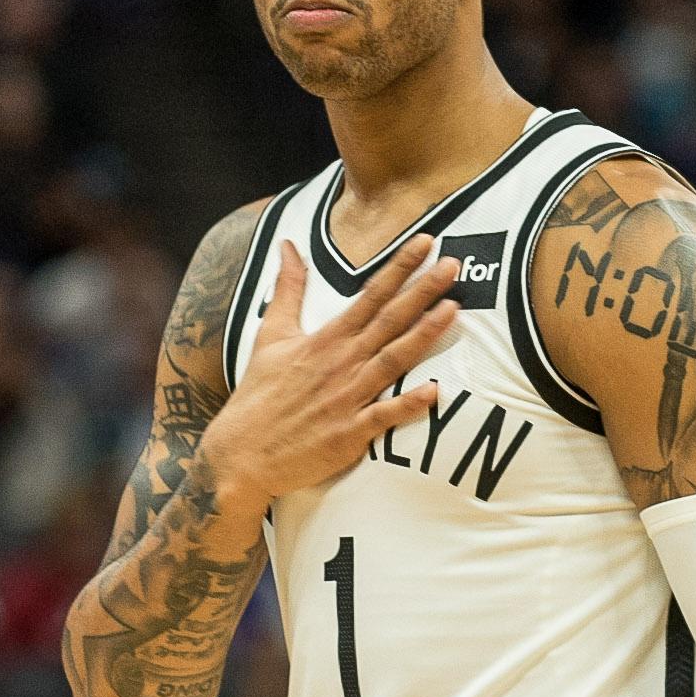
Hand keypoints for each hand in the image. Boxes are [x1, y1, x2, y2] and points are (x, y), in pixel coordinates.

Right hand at [201, 233, 457, 514]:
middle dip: (422, 291)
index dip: (399, 267)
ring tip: (453, 310)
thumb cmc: (259, 394)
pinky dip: (408, 405)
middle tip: (453, 265)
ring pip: (392, 361)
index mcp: (325, 339)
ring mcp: (346, 398)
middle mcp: (340, 363)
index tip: (426, 243)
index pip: (370, 295)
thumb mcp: (270, 334)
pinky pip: (383, 416)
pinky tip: (435, 391)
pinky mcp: (349, 434)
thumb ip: (288, 289)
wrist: (242, 453)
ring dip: (423, 335)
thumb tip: (288, 245)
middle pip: (389, 321)